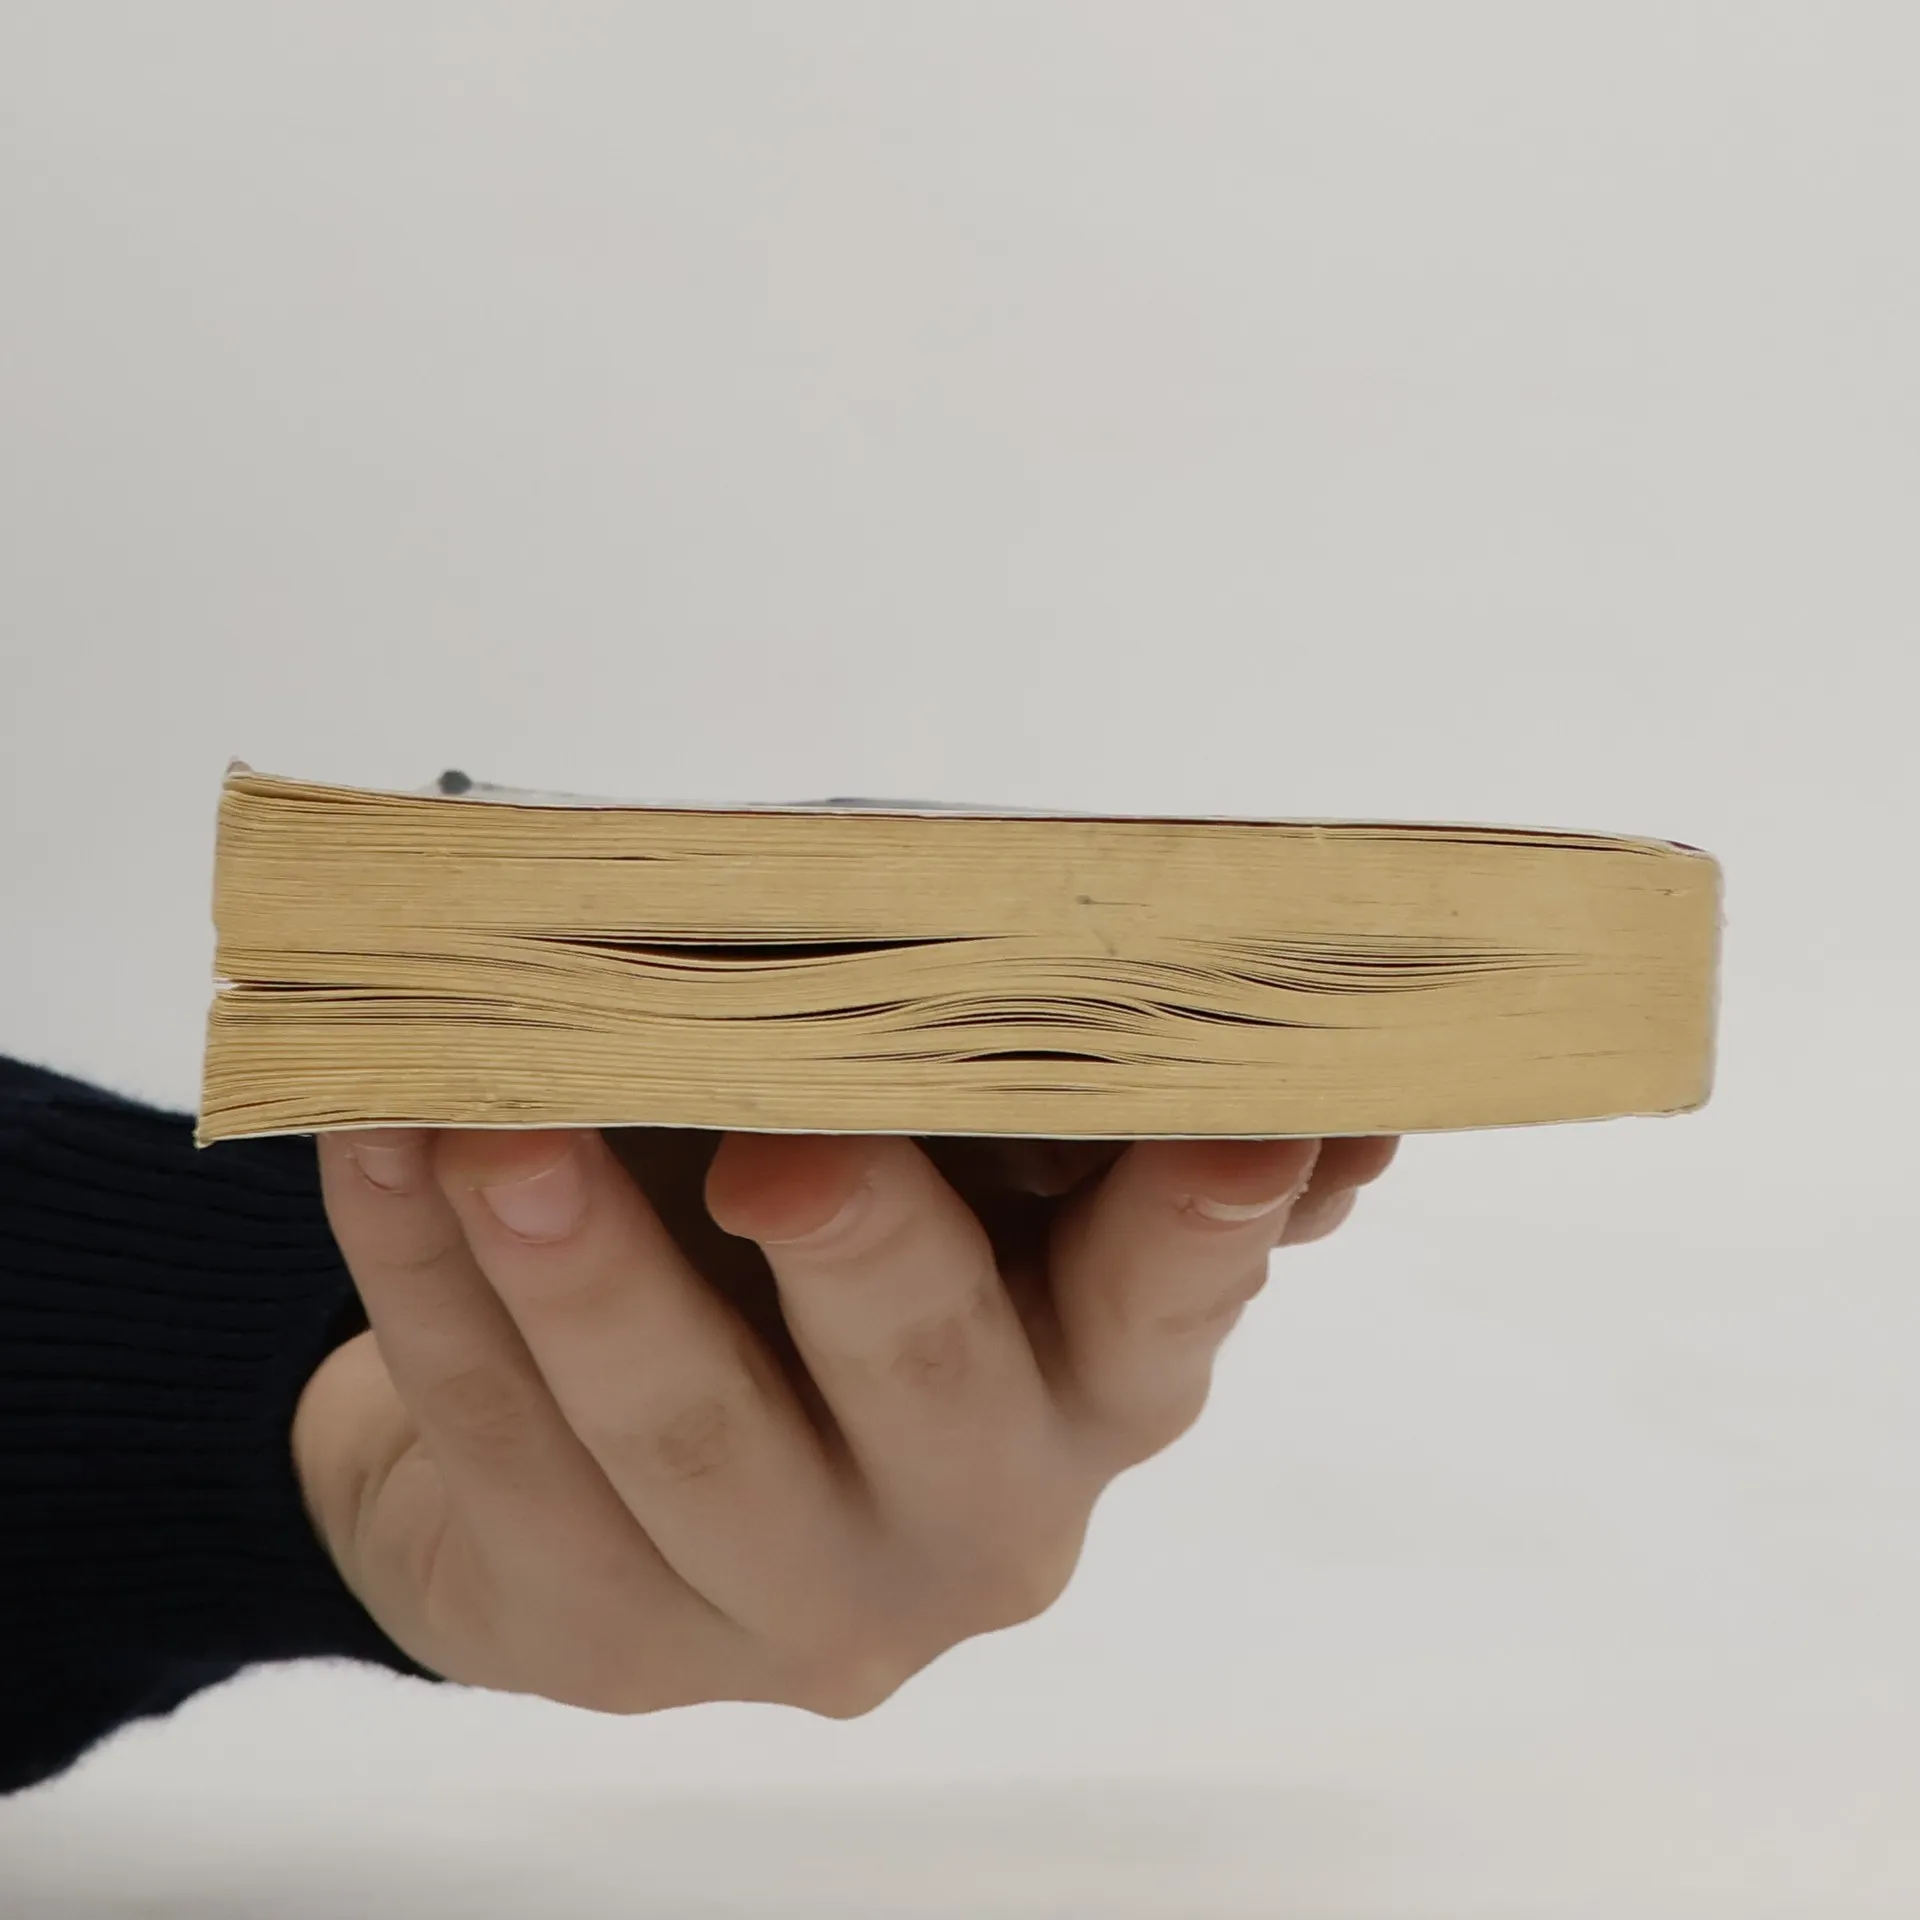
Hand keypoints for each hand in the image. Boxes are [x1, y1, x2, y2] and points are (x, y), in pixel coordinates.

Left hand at [297, 1125, 1394, 1715]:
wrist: (621, 1439)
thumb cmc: (813, 1255)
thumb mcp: (943, 1179)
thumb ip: (1031, 1108)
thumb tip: (1241, 1034)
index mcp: (1095, 1381)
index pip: (1171, 1297)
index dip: (1203, 1222)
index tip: (1230, 1136)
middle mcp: (979, 1512)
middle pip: (927, 1372)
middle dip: (856, 1244)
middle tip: (780, 1143)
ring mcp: (795, 1600)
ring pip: (682, 1431)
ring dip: (582, 1269)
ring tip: (491, 1131)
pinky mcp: (613, 1634)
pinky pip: (505, 1448)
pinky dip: (435, 1295)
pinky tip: (385, 1159)